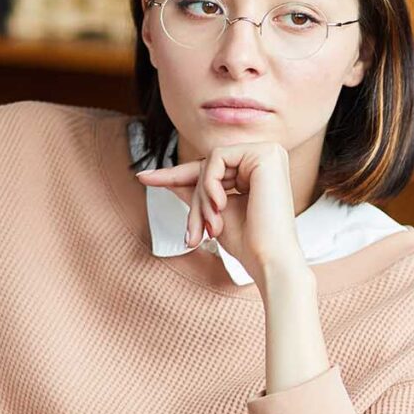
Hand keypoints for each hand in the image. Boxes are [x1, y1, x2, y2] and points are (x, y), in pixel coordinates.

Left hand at [136, 141, 305, 283]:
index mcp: (259, 170)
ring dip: (202, 197)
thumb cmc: (248, 244)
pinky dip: (209, 184)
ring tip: (212, 225)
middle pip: (208, 166)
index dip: (176, 175)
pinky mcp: (265, 154)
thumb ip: (194, 192)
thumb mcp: (213, 212)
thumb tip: (164, 178)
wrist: (269, 261)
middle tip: (195, 234)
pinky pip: (216, 158)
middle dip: (196, 200)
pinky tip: (220, 206)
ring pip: (210, 162)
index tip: (143, 177)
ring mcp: (268, 152)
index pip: (210, 169)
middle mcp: (266, 156)